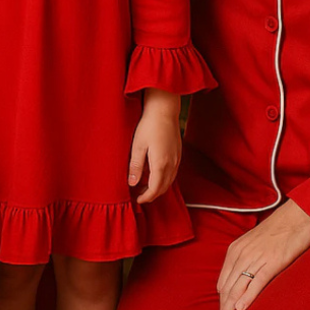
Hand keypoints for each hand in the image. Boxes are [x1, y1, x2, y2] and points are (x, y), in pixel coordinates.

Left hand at [128, 88, 181, 203]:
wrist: (164, 109)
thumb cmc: (150, 125)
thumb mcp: (138, 145)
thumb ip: (135, 166)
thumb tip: (132, 183)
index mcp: (161, 164)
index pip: (155, 189)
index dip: (146, 197)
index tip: (137, 200)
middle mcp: (172, 164)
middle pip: (164, 188)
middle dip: (152, 194)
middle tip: (139, 195)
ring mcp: (177, 159)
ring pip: (170, 181)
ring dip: (159, 187)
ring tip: (145, 186)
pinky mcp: (178, 154)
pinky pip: (173, 173)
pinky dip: (164, 179)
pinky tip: (155, 174)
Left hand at [217, 200, 309, 309]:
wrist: (297, 216)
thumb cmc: (277, 230)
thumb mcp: (254, 243)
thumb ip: (245, 258)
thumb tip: (240, 279)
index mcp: (236, 248)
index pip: (223, 280)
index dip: (222, 299)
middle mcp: (242, 253)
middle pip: (228, 286)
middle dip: (224, 306)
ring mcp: (256, 257)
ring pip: (239, 287)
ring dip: (231, 306)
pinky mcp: (272, 262)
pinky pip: (257, 282)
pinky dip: (248, 297)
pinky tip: (241, 308)